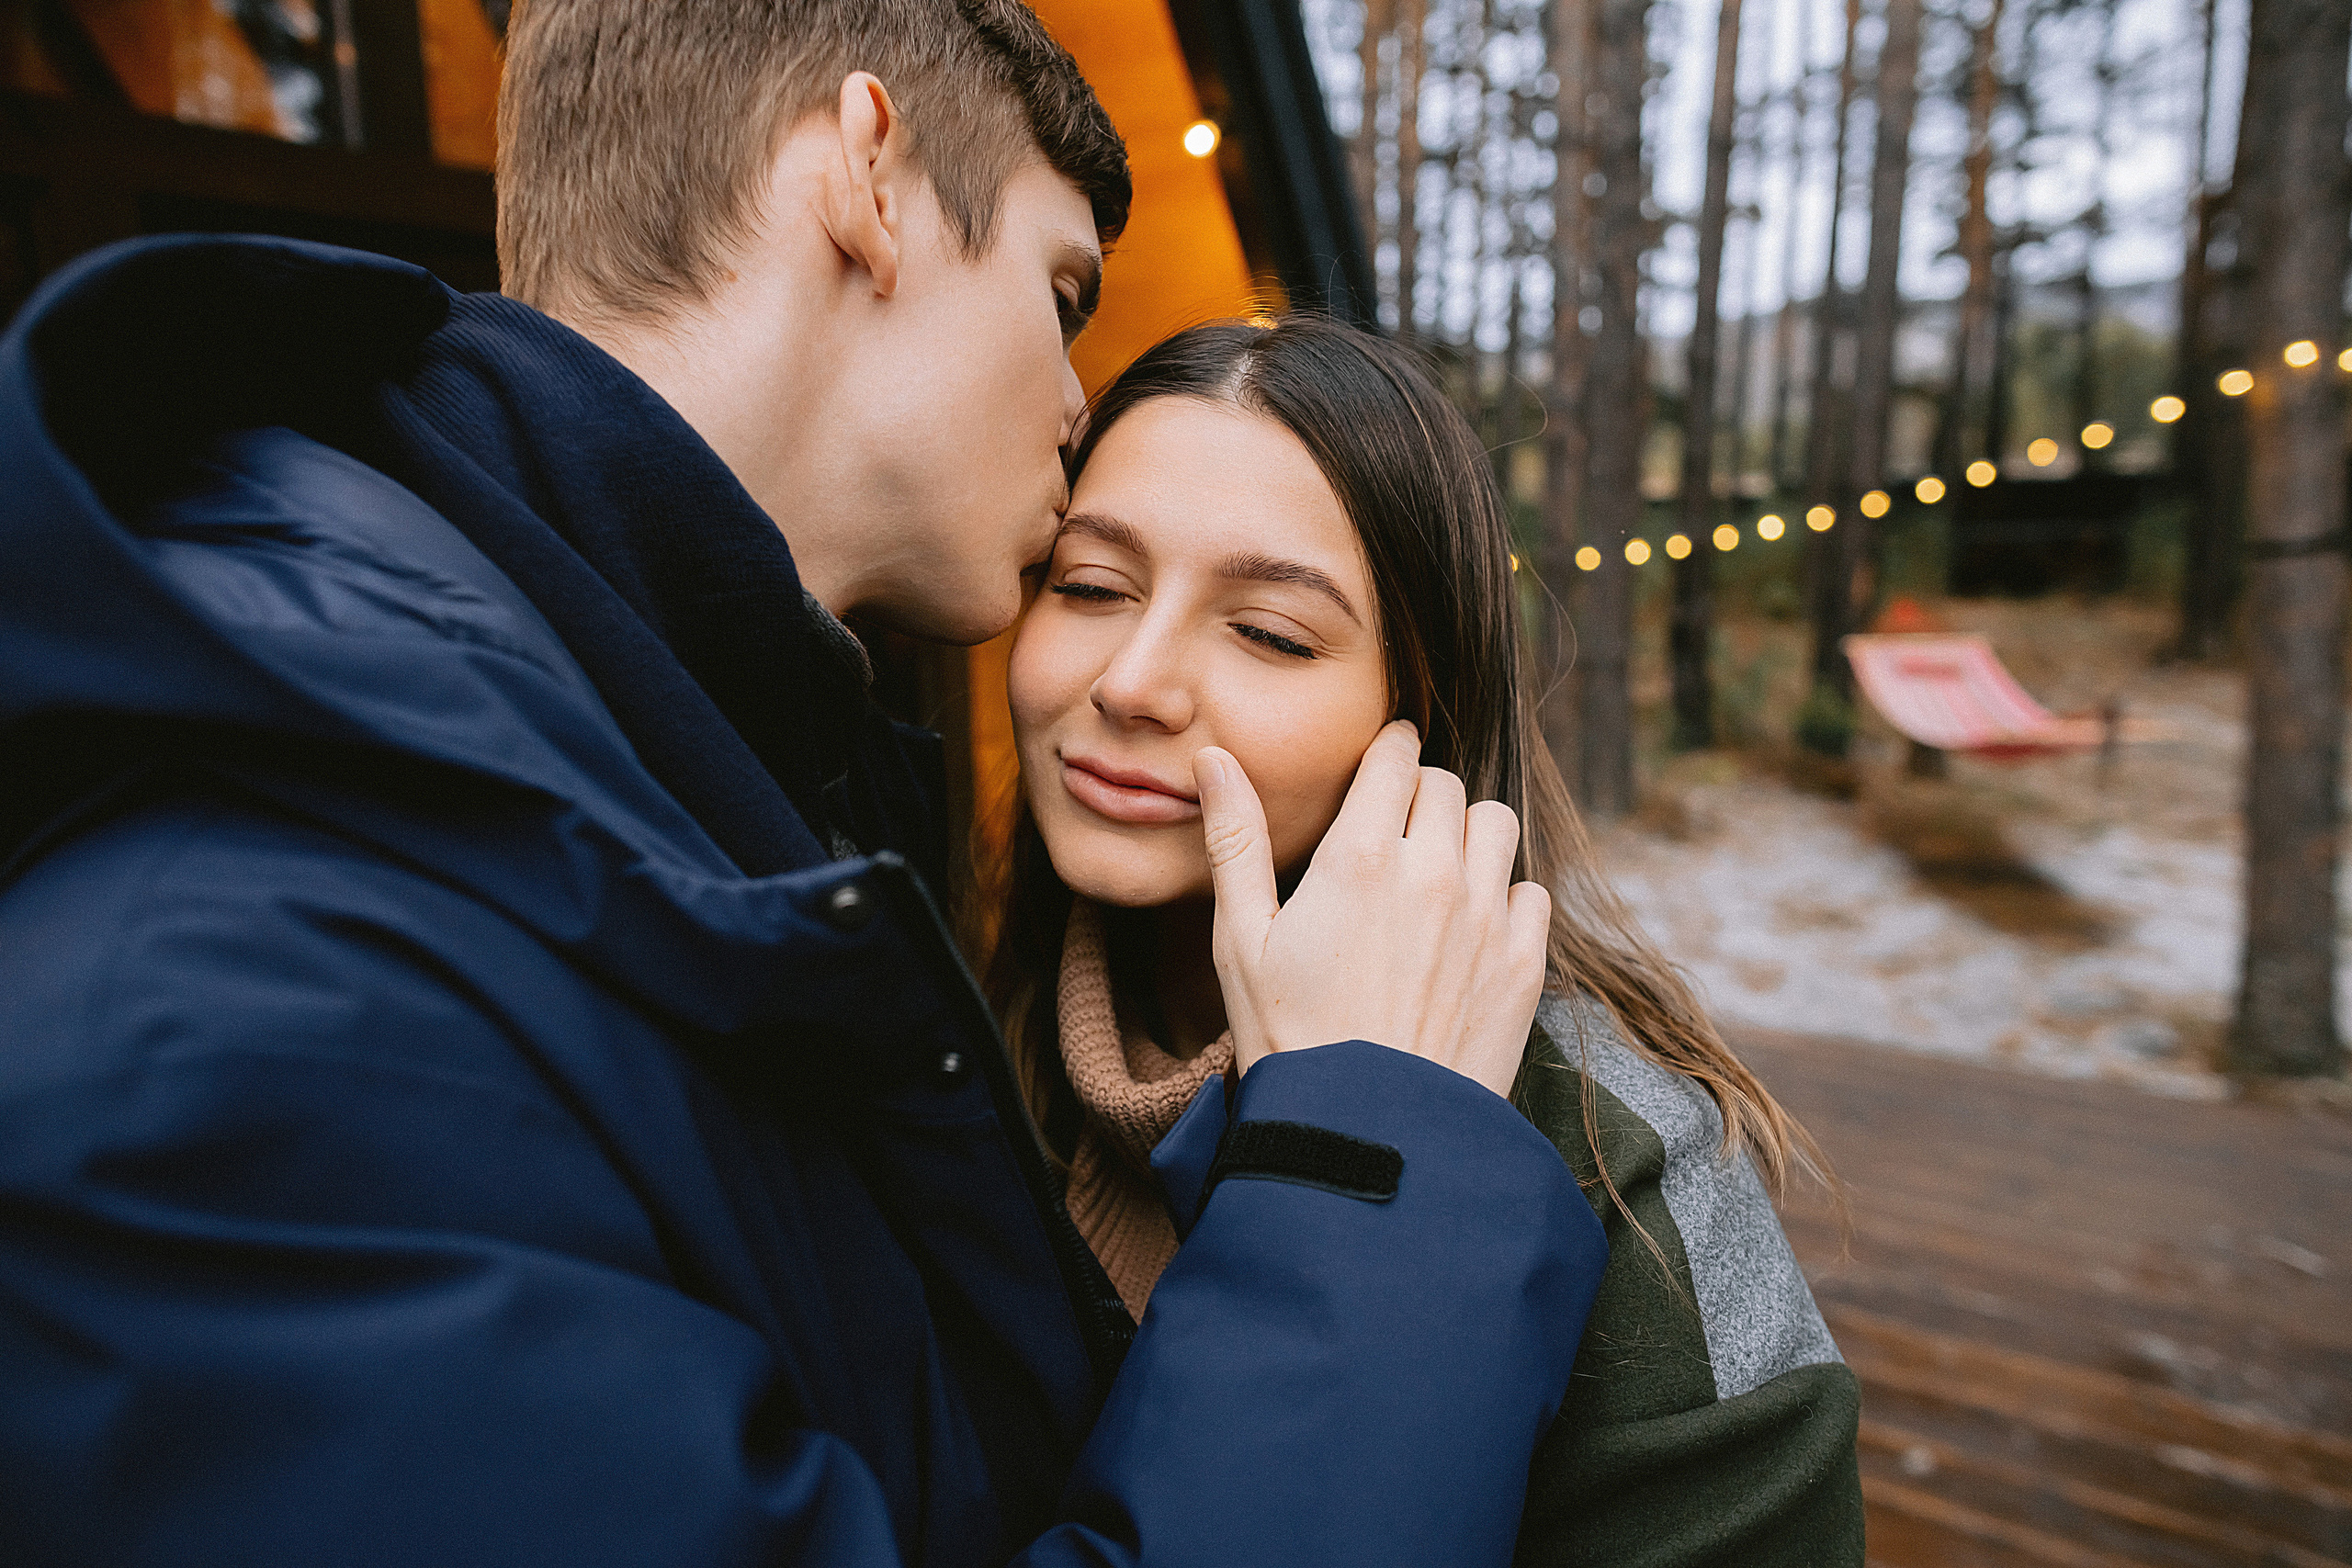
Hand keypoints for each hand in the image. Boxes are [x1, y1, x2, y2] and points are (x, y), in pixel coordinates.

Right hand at [1193, 721, 1552, 1097]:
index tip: (1384, 760)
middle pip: (1447, 785)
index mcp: (1358, 858)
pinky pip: (1530, 892)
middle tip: (1396, 828)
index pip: (1396, 757)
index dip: (1389, 751)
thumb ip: (1234, 840)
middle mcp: (1431, 874)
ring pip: (1496, 826)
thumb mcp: (1240, 939)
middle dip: (1421, 793)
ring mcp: (1484, 918)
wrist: (1365, 1136)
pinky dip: (1504, 896)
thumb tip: (1214, 757)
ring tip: (1436, 870)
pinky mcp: (1521, 964)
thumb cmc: (1287, 1038)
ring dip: (1467, 834)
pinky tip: (1468, 928)